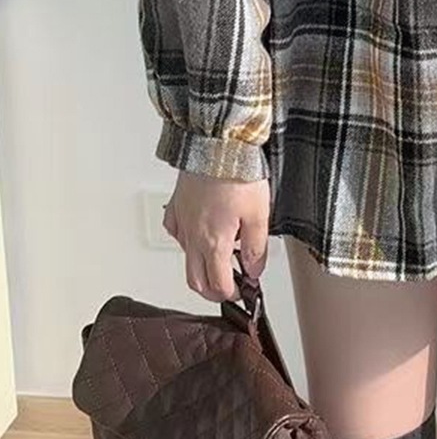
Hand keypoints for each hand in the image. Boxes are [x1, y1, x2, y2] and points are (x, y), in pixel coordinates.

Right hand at [162, 172, 270, 302]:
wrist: (216, 144)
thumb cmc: (237, 174)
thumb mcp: (258, 214)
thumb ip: (256, 247)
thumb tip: (254, 271)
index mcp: (213, 243)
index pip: (218, 285)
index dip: (233, 294)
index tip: (244, 290)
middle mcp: (192, 236)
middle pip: (196, 280)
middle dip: (213, 290)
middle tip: (229, 286)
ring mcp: (182, 222)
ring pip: (185, 258)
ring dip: (202, 266)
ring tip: (222, 255)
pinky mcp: (177, 207)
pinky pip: (177, 233)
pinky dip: (188, 242)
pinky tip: (202, 233)